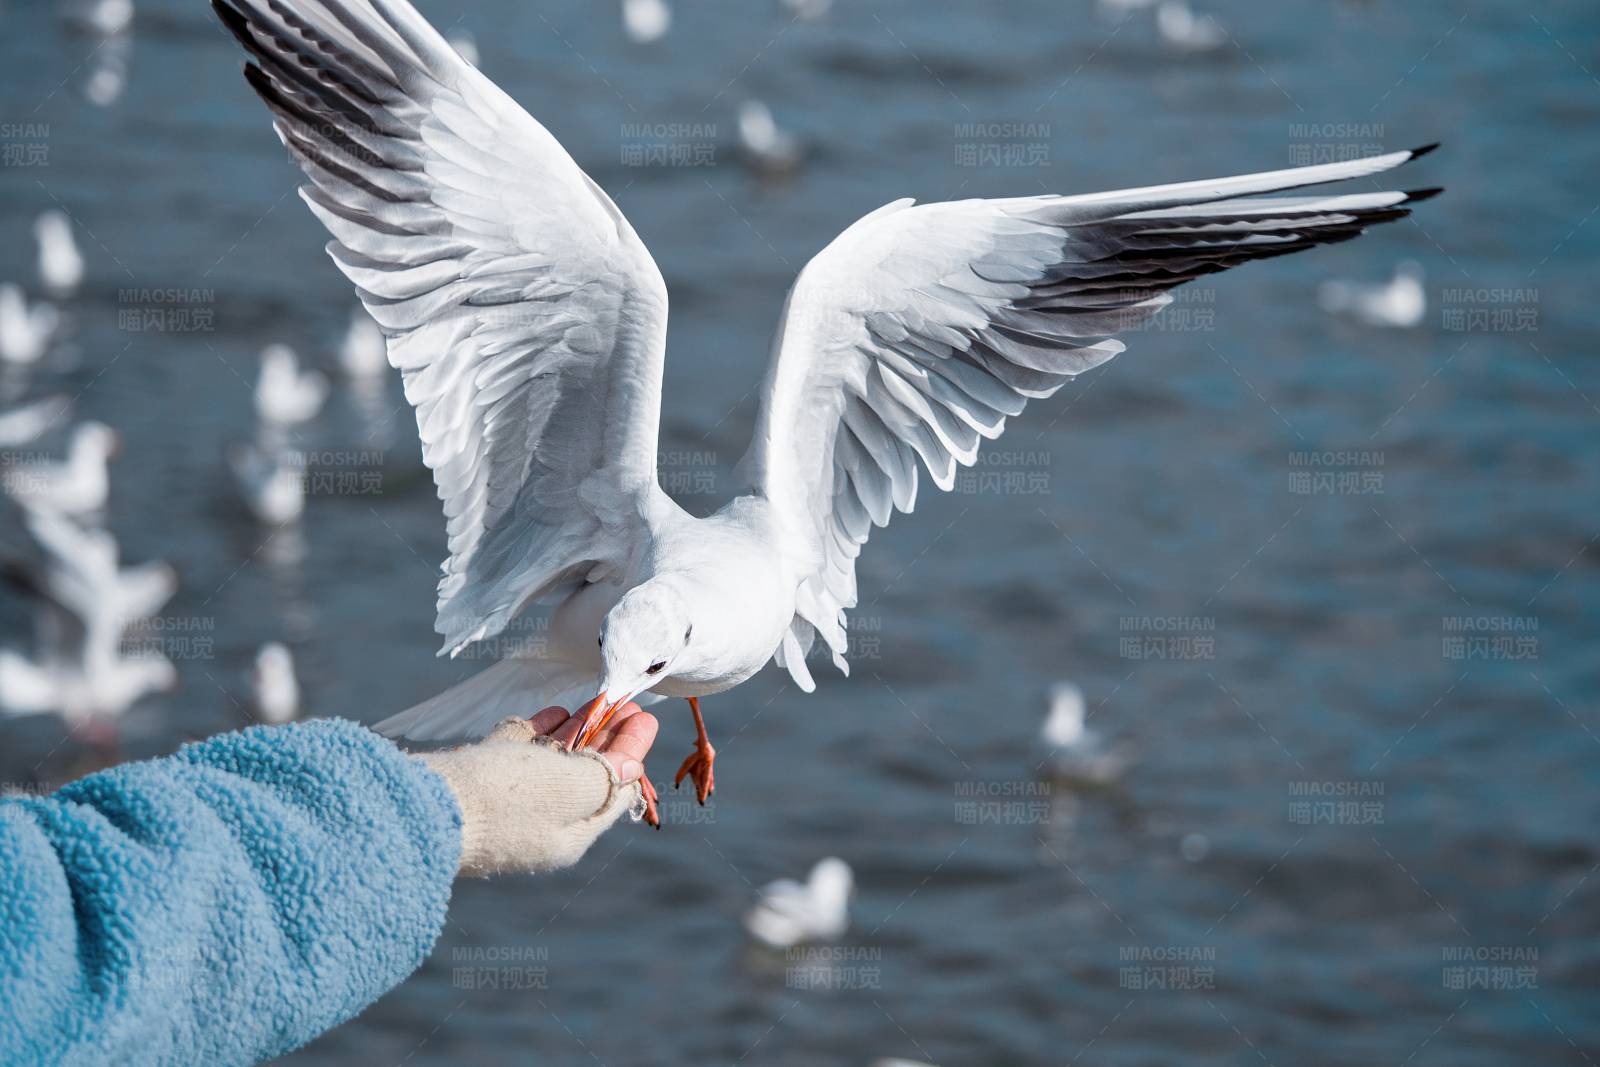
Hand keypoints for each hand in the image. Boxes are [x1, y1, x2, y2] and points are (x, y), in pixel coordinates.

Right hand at [413, 703, 658, 877]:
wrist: (420, 806)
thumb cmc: (507, 799)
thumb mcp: (573, 788)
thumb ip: (606, 775)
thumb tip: (631, 769)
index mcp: (569, 834)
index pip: (614, 791)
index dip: (632, 752)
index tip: (644, 715)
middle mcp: (541, 823)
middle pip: (585, 774)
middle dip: (608, 738)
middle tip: (625, 703)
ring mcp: (507, 802)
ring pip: (552, 762)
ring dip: (577, 731)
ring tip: (597, 702)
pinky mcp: (478, 780)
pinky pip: (516, 753)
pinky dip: (538, 732)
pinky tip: (553, 712)